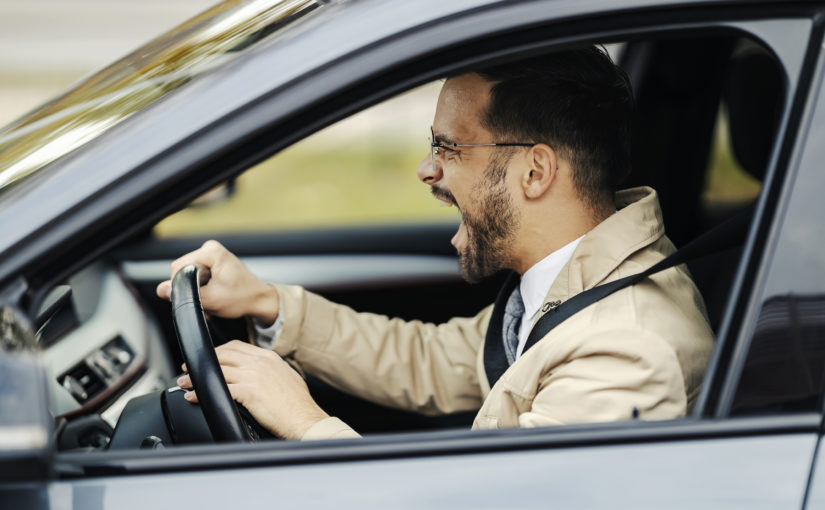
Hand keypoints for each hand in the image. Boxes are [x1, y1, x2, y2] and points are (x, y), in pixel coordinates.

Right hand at [156, 240, 278, 324]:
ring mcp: (213, 255)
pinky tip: (211, 298)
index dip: (180, 286)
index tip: (194, 298)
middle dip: (190, 290)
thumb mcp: (211, 300)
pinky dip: (202, 289)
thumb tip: (161, 289)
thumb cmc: (242, 298)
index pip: (178, 267)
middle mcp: (211, 249)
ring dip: (196, 292)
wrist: (259, 300)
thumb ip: (185, 295)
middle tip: (205, 303)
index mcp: (211, 252)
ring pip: (189, 276)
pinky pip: (197, 276)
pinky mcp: (214, 263)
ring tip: (210, 302)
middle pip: (183, 271)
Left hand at [177, 340, 327, 439]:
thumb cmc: (299, 404)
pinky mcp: (248, 391)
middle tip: (188, 368)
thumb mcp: (287, 377)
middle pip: (222, 355)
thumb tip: (259, 375)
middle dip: (202, 360)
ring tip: (185, 383)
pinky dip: (201, 393)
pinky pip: (218, 389)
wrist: (305, 418)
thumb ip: (270, 371)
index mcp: (268, 357)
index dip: (217, 352)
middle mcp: (259, 362)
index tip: (207, 358)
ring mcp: (253, 375)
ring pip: (216, 370)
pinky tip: (194, 397)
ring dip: (195, 377)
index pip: (235, 347)